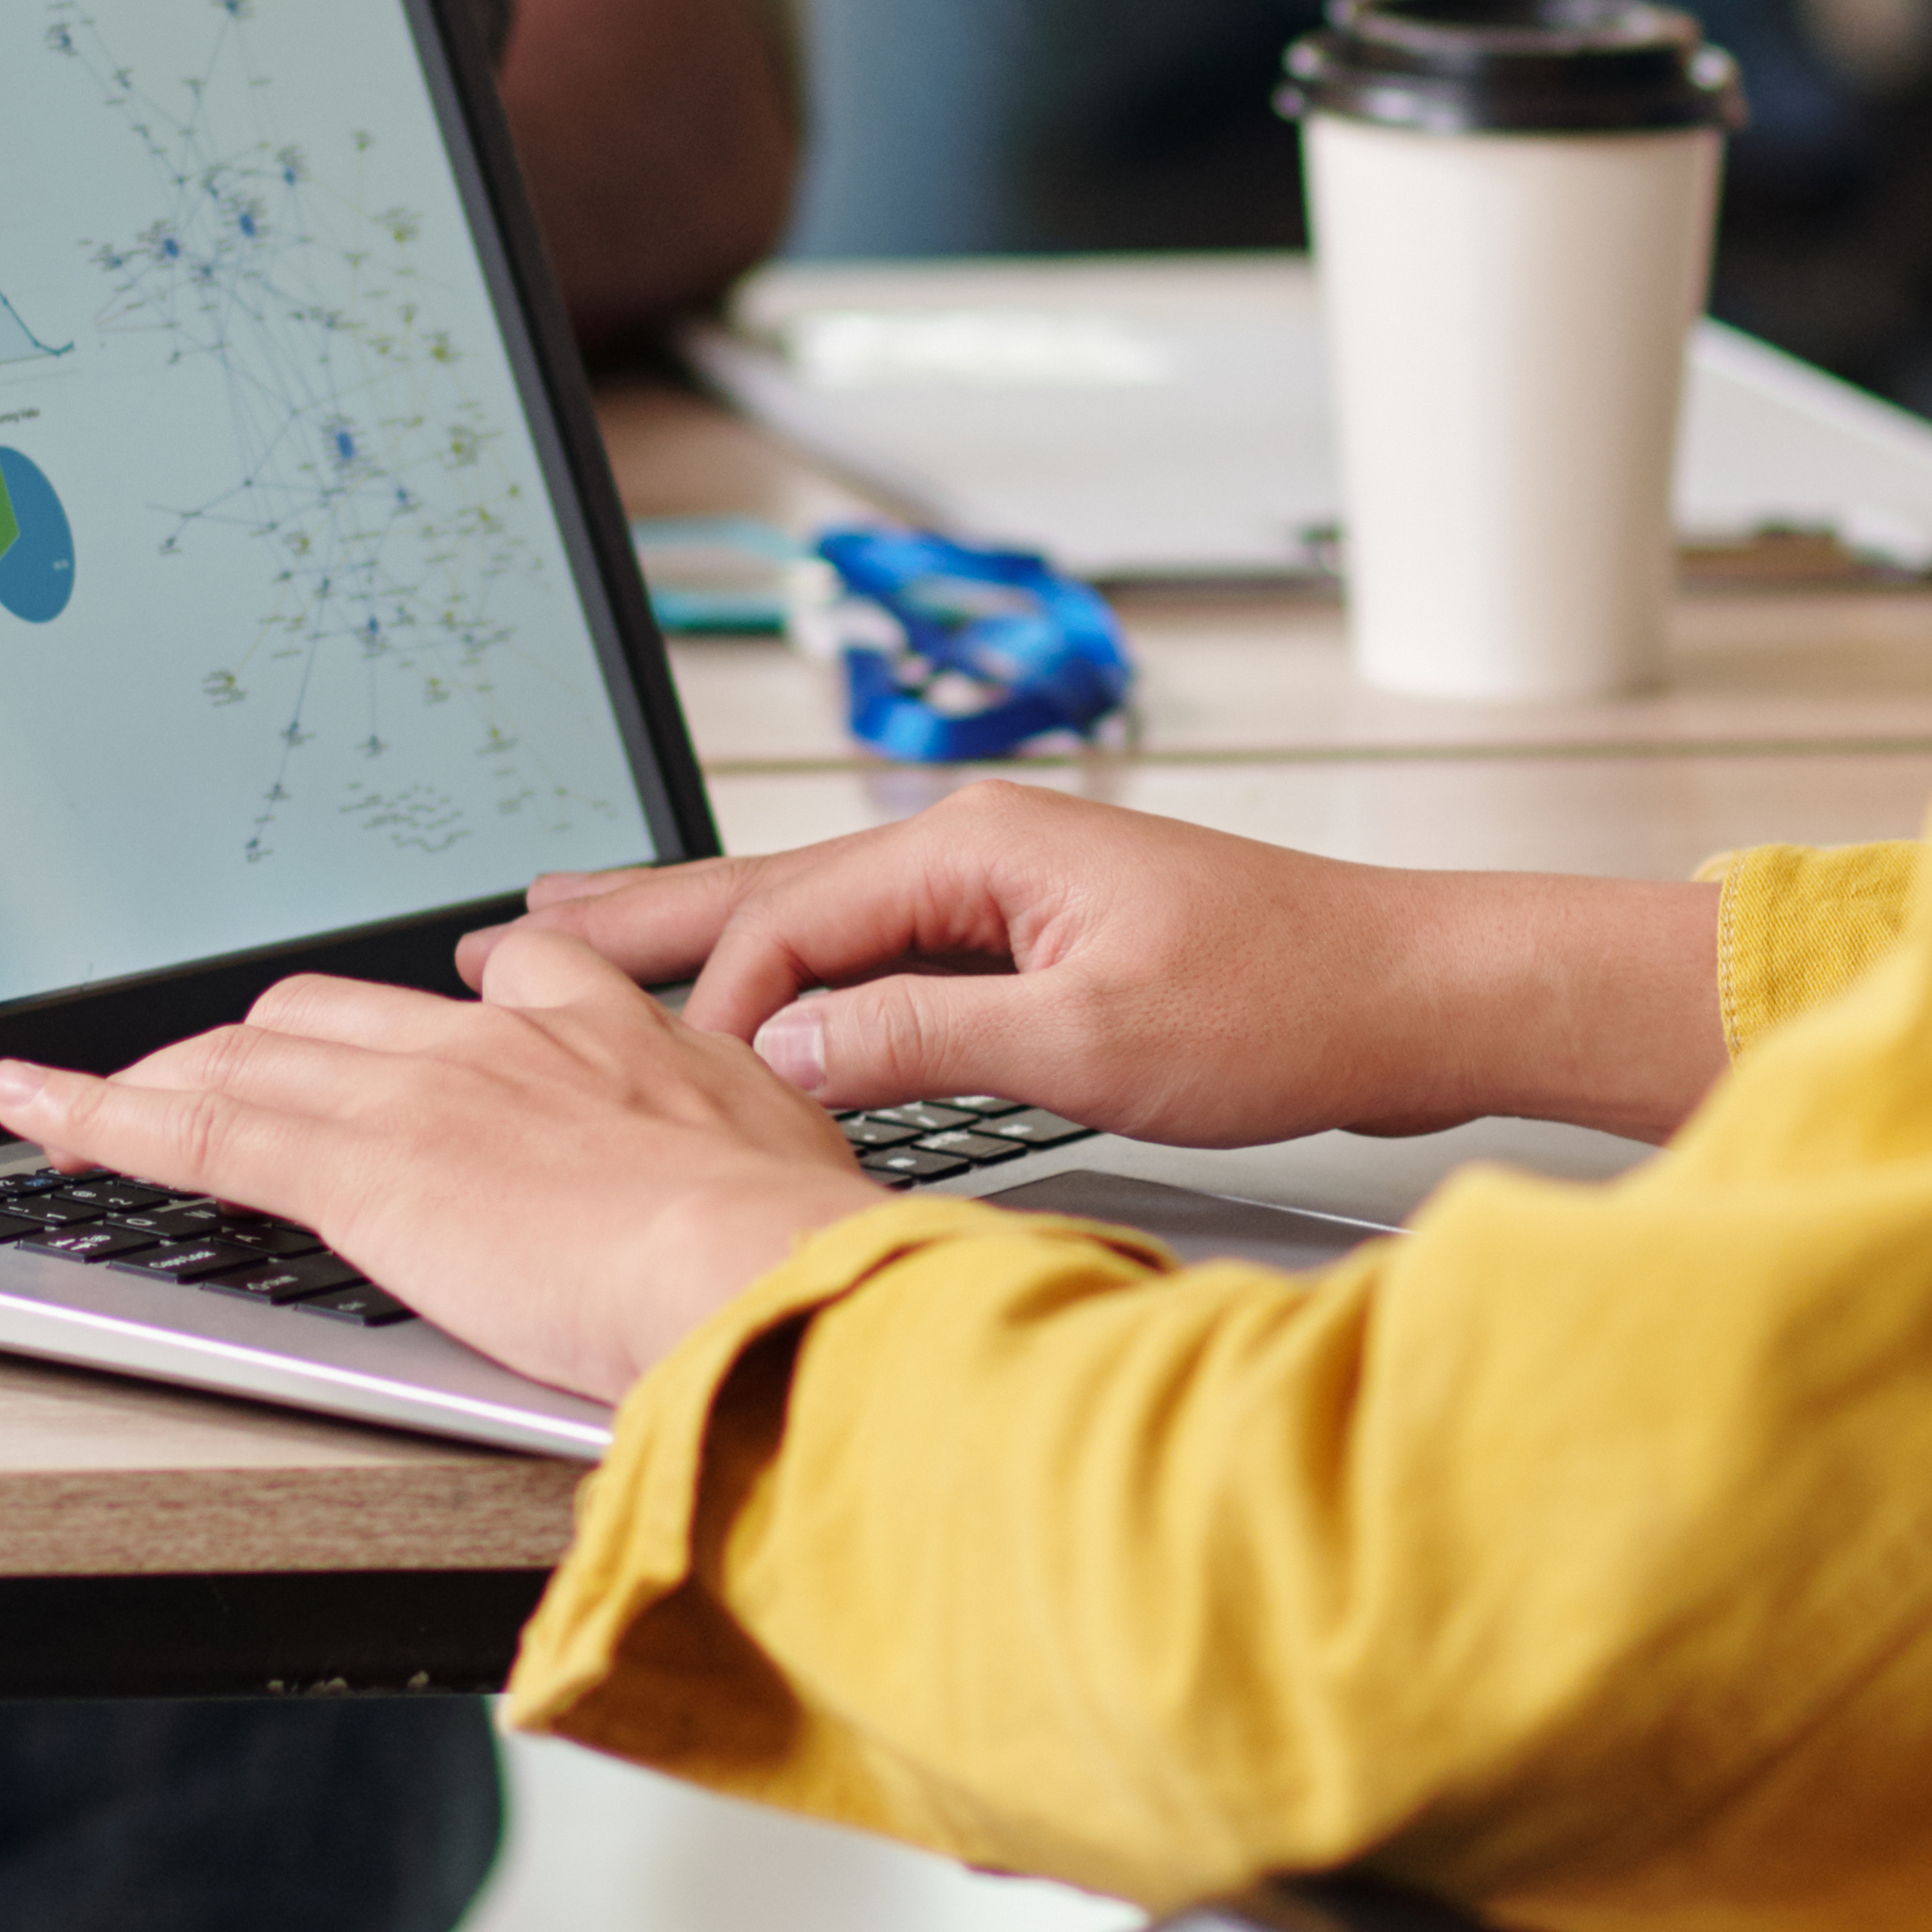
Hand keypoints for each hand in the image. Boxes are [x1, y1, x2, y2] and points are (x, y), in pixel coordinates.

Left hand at [0, 920, 883, 1412]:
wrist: (766, 1266)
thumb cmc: (798, 1248)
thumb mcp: (790, 1175)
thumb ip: (746, 1168)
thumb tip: (778, 1203)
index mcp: (614, 1035)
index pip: (500, 981)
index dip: (430, 1010)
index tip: (406, 1030)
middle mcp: (503, 1039)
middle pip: (343, 1010)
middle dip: (263, 1043)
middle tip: (215, 1075)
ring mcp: (421, 1094)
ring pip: (251, 1058)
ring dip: (159, 1076)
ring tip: (90, 1099)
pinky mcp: (357, 1168)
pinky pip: (198, 1130)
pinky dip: (100, 1112)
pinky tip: (36, 1108)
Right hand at [525, 783, 1728, 1149]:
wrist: (1416, 990)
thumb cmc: (1290, 1003)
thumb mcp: (1094, 1041)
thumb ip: (930, 1040)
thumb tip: (794, 1050)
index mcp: (981, 847)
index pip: (792, 922)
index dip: (719, 1004)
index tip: (669, 1085)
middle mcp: (982, 846)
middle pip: (774, 885)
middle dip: (643, 913)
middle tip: (516, 929)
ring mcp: (1010, 886)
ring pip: (818, 913)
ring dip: (706, 936)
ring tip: (589, 936)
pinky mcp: (1039, 936)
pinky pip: (880, 945)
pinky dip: (797, 965)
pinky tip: (764, 990)